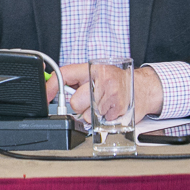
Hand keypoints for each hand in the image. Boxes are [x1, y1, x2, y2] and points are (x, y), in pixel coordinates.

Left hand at [45, 63, 163, 122]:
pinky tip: (112, 108)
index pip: (64, 74)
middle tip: (91, 99)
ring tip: (104, 103)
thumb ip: (77, 79)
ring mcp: (111, 95)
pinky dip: (105, 117)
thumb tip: (54, 90)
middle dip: (80, 105)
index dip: (51, 86)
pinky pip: (101, 120)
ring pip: (88, 115)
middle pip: (75, 102)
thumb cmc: (116, 81)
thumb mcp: (96, 73)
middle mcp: (102, 80)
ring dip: (94, 113)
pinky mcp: (118, 109)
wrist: (144, 88)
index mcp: (92, 68)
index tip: (45, 96)